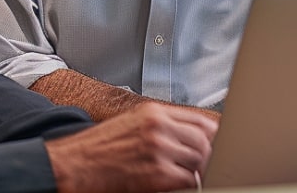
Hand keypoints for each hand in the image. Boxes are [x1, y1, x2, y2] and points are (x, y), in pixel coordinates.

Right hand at [45, 101, 217, 192]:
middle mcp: (158, 126)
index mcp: (153, 112)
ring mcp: (159, 149)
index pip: (199, 120)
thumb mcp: (131, 125)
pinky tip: (186, 185)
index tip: (222, 144)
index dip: (216, 134)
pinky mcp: (158, 174)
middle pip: (205, 139)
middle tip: (214, 165)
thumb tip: (190, 138)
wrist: (73, 164)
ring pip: (201, 159)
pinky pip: (190, 180)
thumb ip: (161, 126)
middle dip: (212, 155)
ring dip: (203, 170)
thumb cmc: (98, 149)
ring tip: (198, 176)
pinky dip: (193, 184)